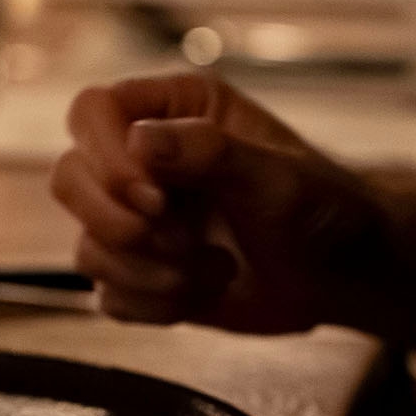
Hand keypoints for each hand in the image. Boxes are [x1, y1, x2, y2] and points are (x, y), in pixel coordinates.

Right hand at [49, 72, 398, 333]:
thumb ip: (209, 153)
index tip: (155, 198)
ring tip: (214, 270)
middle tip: (181, 241)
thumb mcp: (277, 176)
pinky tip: (205, 293)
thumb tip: (138, 140)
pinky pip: (108, 295)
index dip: (107, 157)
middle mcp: (143, 159)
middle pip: (70, 179)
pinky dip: (154, 305)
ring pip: (87, 246)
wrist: (345, 276)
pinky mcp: (140, 273)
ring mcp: (137, 218)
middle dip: (120, 224)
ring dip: (150, 272)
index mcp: (174, 110)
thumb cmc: (325, 209)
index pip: (93, 111)